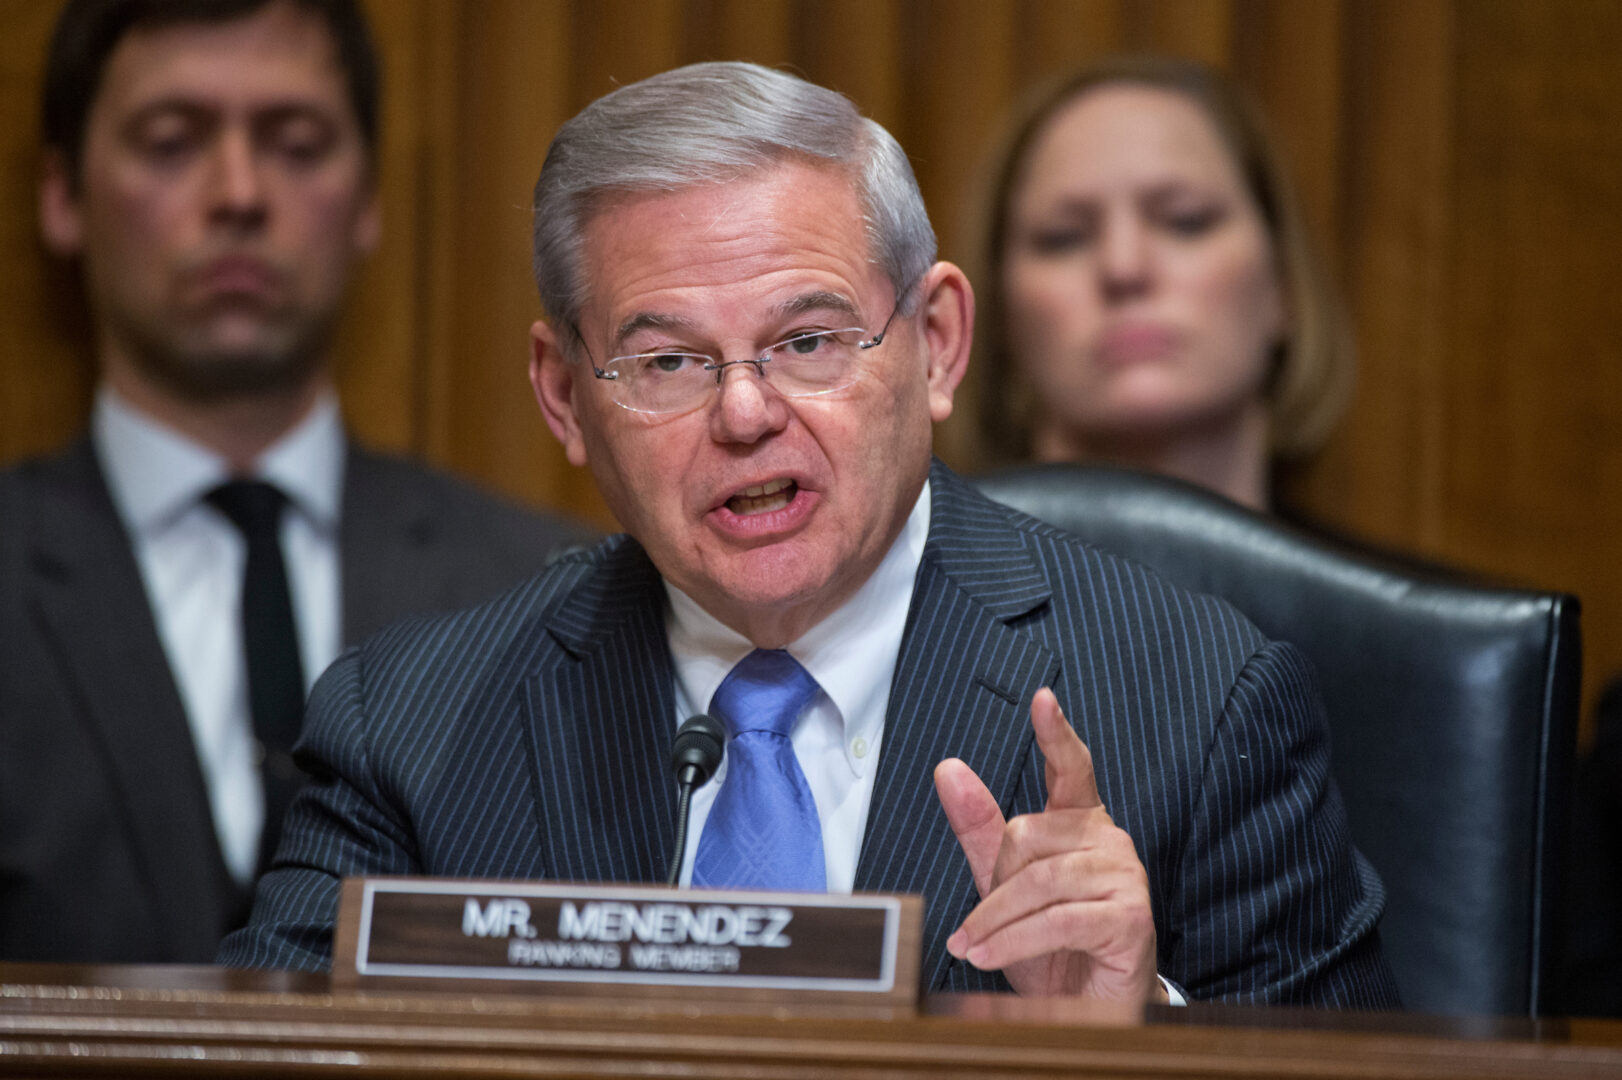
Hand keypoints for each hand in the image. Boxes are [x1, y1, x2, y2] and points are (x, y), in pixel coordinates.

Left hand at [934, 688, 1162, 1001]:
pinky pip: (1058, 919)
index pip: (1071, 768)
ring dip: (994, 921)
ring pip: (1039, 882)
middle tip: (979, 924)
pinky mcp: (1130, 916)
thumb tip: (949, 769)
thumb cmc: (1051, 946)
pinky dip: (1014, 940)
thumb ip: (979, 828)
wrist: (1085, 1012)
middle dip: (993, 885)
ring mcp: (1125, 876)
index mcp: (1081, 823)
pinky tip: (989, 956)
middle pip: (1028, 838)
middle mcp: (1109, 839)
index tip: (1042, 699)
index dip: (1055, 734)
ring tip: (971, 947)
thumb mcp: (1004, 886)